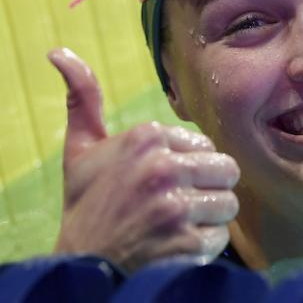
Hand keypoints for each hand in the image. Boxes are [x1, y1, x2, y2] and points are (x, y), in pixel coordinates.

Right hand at [48, 48, 239, 271]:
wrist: (83, 262)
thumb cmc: (87, 202)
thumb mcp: (81, 147)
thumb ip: (83, 98)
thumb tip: (60, 53)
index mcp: (146, 137)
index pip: (206, 146)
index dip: (190, 167)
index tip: (163, 181)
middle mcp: (162, 167)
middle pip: (227, 170)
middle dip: (208, 188)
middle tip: (179, 202)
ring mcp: (175, 206)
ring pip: (228, 203)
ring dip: (208, 217)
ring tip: (177, 223)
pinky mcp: (186, 241)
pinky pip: (221, 235)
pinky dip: (203, 244)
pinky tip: (176, 244)